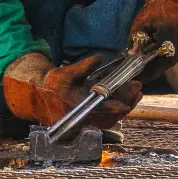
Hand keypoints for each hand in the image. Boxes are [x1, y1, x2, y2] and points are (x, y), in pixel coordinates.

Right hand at [3, 53, 142, 127]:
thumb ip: (83, 67)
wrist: (40, 99)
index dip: (112, 106)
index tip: (124, 103)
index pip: (97, 108)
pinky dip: (119, 108)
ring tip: (136, 92)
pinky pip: (108, 118)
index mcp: (75, 105)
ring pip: (111, 117)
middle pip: (110, 114)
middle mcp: (83, 117)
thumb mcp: (65, 73)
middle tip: (137, 87)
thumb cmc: (52, 86)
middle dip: (125, 100)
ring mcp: (87, 121)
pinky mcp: (90, 121)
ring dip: (125, 104)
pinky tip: (127, 99)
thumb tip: (99, 58)